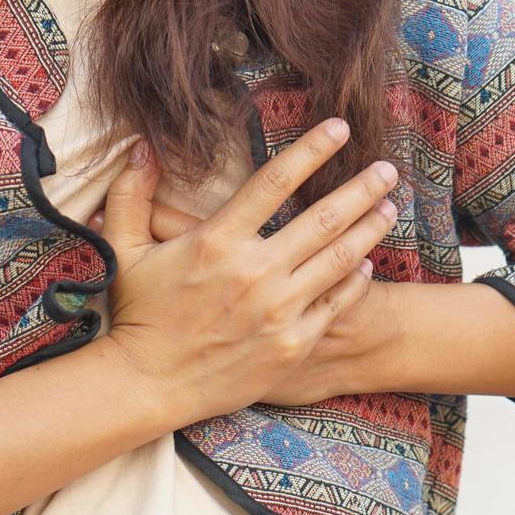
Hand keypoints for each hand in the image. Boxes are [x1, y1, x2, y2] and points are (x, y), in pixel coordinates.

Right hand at [94, 119, 399, 425]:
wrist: (148, 385)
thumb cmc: (137, 315)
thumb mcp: (125, 250)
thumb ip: (131, 195)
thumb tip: (139, 146)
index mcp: (218, 240)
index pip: (275, 181)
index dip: (312, 149)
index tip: (340, 128)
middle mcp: (256, 271)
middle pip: (324, 218)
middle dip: (362, 188)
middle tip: (388, 169)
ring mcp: (279, 310)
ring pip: (340, 258)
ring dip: (371, 228)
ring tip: (390, 207)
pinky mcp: (292, 344)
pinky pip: (335, 304)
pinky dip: (356, 280)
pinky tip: (367, 264)